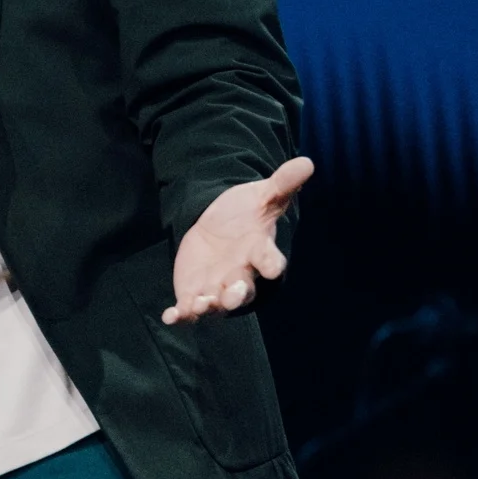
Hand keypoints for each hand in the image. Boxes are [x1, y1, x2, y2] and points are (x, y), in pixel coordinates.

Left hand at [164, 157, 313, 323]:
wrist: (219, 227)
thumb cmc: (246, 214)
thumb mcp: (262, 196)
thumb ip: (282, 184)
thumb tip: (307, 162)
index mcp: (259, 252)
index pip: (270, 260)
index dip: (273, 264)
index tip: (276, 268)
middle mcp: (240, 274)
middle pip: (242, 290)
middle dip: (237, 294)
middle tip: (232, 295)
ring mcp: (217, 286)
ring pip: (215, 303)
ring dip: (207, 306)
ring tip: (197, 306)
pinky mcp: (194, 291)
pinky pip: (189, 307)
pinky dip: (181, 314)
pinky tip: (171, 316)